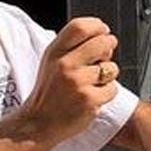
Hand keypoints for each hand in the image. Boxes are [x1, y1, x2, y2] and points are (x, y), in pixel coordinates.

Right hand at [19, 16, 119, 144]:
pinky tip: (92, 98)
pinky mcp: (89, 100)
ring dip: (108, 75)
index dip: (97, 26)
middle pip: (102, 43)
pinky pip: (112, 89)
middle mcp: (65, 65)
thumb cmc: (48, 93)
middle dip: (110, 47)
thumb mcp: (51, 62)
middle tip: (105, 55)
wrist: (37, 124)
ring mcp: (78, 82)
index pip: (79, 27)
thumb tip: (102, 35)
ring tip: (93, 83)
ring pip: (111, 68)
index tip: (103, 31)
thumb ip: (71, 47)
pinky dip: (107, 94)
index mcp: (54, 52)